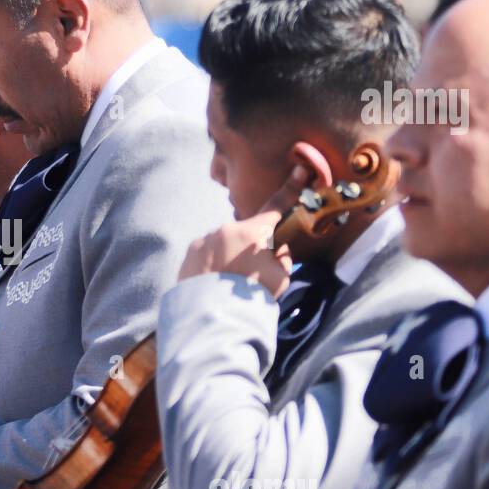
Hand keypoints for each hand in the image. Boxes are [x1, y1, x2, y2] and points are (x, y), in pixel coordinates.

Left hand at [178, 164, 309, 297]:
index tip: (299, 171)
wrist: (215, 317)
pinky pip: (205, 256)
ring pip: (223, 245)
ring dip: (227, 258)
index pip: (276, 207)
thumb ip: (280, 257)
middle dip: (248, 248)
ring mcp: (204, 241)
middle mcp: (225, 230)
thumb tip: (274, 251)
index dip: (290, 190)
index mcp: (252, 232)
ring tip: (227, 285)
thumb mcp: (281, 277)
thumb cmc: (254, 297)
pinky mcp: (189, 255)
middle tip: (248, 275)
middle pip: (244, 234)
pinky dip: (211, 267)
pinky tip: (213, 286)